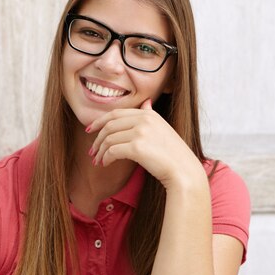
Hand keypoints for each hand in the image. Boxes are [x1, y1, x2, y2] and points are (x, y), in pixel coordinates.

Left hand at [87, 99, 206, 189]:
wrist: (184, 171)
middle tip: (91, 150)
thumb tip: (146, 103)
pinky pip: (112, 151)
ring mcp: (140, 132)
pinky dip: (106, 158)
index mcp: (148, 114)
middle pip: (109, 125)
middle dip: (97, 138)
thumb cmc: (173, 154)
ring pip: (109, 139)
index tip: (90, 130)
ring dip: (100, 151)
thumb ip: (151, 115)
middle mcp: (144, 119)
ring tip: (97, 160)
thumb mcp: (163, 128)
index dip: (100, 121)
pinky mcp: (137, 147)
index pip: (116, 113)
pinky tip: (105, 164)